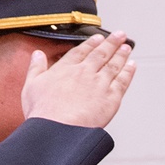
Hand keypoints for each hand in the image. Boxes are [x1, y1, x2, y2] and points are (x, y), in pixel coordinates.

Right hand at [21, 32, 135, 127]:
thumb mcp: (31, 85)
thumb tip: (37, 55)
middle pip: (100, 54)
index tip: (97, 37)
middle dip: (111, 43)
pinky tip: (132, 66)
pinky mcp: (111, 98)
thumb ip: (36, 68)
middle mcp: (85, 73)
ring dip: (121, 55)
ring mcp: (99, 84)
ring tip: (127, 47)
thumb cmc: (44, 112)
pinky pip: (122, 81)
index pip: (80, 51)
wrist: (59, 129)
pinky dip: (128, 72)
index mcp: (66, 69)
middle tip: (119, 35)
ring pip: (113, 65)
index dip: (91, 43)